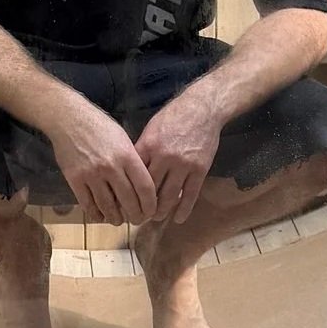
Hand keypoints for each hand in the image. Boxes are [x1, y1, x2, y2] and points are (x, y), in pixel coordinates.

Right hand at [47, 98, 157, 225]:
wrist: (69, 119)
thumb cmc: (99, 127)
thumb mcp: (123, 139)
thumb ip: (132, 162)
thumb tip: (142, 186)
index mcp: (127, 156)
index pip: (145, 188)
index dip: (150, 205)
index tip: (151, 211)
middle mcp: (111, 167)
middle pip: (129, 201)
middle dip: (136, 216)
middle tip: (137, 220)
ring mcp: (92, 175)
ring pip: (108, 207)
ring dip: (116, 218)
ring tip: (118, 220)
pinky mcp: (75, 180)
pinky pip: (88, 205)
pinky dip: (96, 214)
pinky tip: (100, 215)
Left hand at [135, 90, 224, 224]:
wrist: (203, 108)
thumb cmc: (174, 116)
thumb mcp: (151, 129)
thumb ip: (142, 150)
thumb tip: (130, 170)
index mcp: (148, 146)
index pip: (134, 176)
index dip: (128, 192)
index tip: (124, 204)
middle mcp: (164, 157)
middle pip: (150, 190)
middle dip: (143, 206)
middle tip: (138, 216)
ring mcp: (183, 165)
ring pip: (169, 196)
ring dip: (161, 211)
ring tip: (155, 218)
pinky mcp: (199, 170)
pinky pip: (191, 194)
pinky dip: (184, 209)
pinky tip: (178, 218)